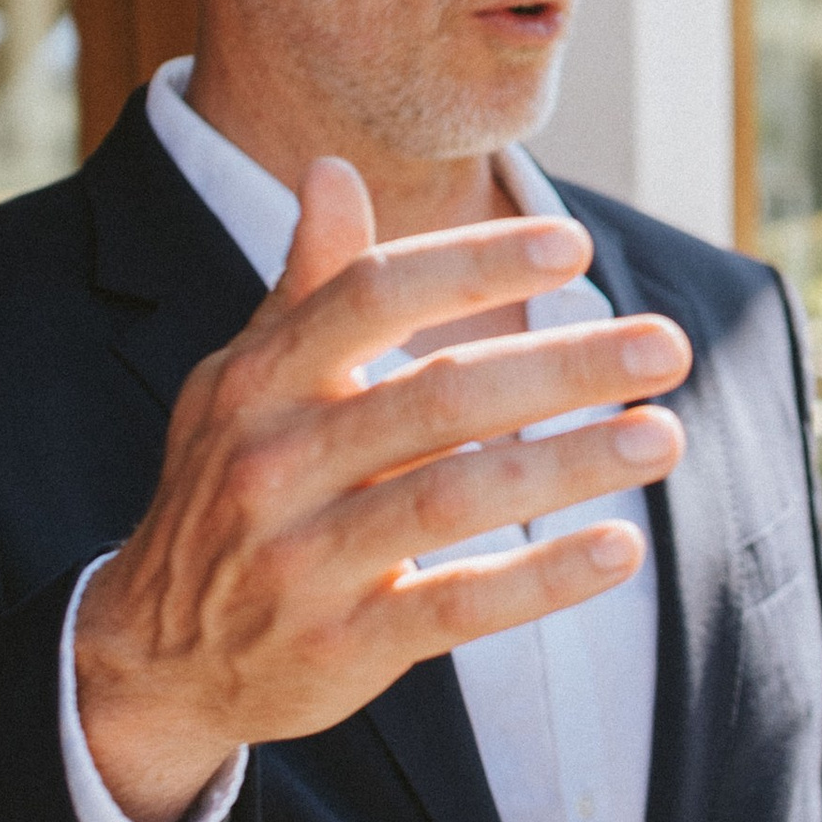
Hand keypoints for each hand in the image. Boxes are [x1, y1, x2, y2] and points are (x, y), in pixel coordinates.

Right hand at [76, 157, 689, 821]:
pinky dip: (541, 579)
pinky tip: (620, 549)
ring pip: (454, 499)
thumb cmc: (229, 489)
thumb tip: (332, 168)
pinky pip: (455, 606)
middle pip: (437, 397)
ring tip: (664, 437)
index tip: (575, 245)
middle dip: (563, 367)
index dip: (475, 264)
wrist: (154, 652)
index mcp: (258, 381)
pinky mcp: (340, 646)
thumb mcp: (243, 383)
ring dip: (569, 466)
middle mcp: (274, 463)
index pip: (373, 294)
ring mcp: (304, 559)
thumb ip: (306, 286)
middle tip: (668, 346)